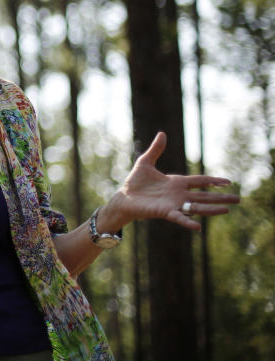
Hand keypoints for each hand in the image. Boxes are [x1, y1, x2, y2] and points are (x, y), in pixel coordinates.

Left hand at [105, 132, 239, 230]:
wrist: (123, 197)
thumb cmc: (134, 182)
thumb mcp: (145, 162)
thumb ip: (156, 149)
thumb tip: (162, 133)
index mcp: (176, 182)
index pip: (200, 181)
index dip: (213, 181)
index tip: (228, 182)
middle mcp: (178, 194)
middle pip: (204, 195)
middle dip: (221, 197)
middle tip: (238, 200)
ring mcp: (173, 204)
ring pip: (197, 207)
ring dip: (211, 209)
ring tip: (227, 211)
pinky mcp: (164, 212)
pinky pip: (179, 217)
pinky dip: (188, 222)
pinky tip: (198, 227)